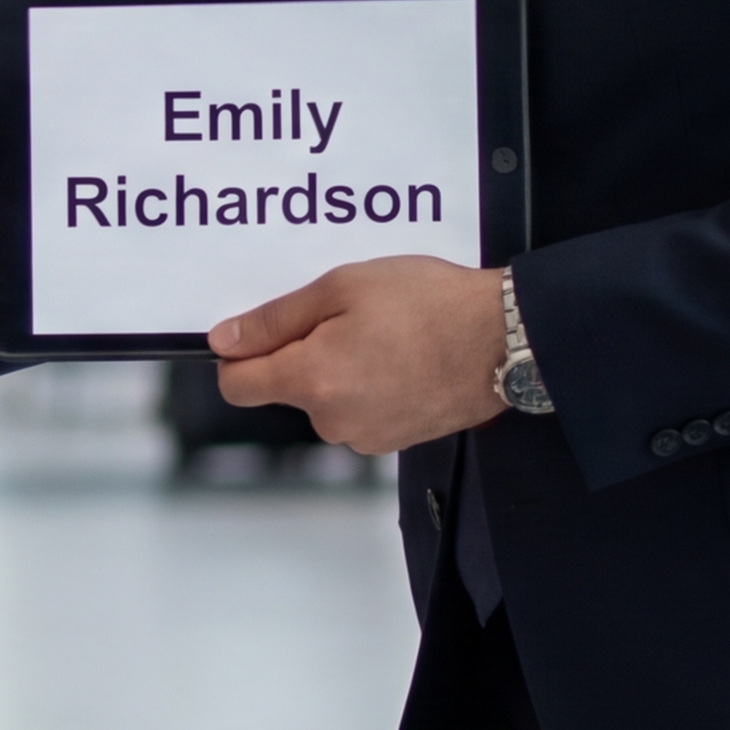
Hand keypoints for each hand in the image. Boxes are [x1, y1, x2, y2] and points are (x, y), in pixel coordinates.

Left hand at [210, 258, 510, 457]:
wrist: (504, 339)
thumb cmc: (432, 305)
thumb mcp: (342, 288)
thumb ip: (275, 320)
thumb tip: (225, 340)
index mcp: (312, 381)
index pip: (236, 385)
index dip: (238, 355)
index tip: (258, 332)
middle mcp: (333, 421)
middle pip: (285, 389)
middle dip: (302, 353)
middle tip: (346, 317)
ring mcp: (365, 437)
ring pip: (325, 400)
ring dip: (339, 369)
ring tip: (382, 335)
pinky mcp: (394, 441)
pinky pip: (359, 411)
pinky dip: (369, 386)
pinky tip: (401, 358)